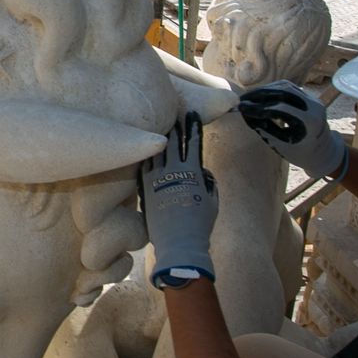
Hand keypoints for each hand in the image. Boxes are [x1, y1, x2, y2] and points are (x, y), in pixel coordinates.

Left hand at [140, 115, 217, 289]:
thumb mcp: (213, 202)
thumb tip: (202, 172)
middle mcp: (174, 172)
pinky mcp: (145, 189)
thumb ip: (209, 184)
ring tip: (157, 127)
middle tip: (173, 114)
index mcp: (194, 172)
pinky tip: (145, 149)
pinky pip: (145, 166)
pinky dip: (146, 156)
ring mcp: (157, 179)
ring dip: (158, 139)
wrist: (179, 244)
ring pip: (157, 152)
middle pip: (172, 142)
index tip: (192, 115)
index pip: (193, 143)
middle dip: (174, 127)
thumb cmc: (199, 226)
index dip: (193, 127)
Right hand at [236, 82, 348, 181]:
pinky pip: (290, 88)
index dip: (258, 107)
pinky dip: (273, 90)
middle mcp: (314, 106)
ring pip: (285, 86)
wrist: (323, 152)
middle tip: (242, 99)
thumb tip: (245, 114)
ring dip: (265, 90)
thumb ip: (264, 129)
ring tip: (249, 97)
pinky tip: (261, 96)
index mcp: (309, 121)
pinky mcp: (310, 97)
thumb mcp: (281, 146)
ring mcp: (313, 99)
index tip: (241, 108)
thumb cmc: (301, 153)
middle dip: (259, 94)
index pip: (279, 107)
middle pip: (282, 91)